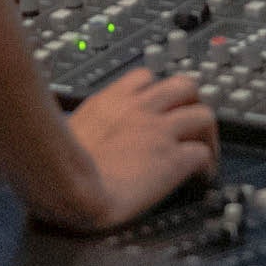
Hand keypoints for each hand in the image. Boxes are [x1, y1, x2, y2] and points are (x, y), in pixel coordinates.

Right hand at [39, 68, 219, 232]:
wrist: (69, 188)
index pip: (145, 78)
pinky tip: (201, 178)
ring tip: (204, 151)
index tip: (157, 107)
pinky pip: (203, 154)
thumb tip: (72, 135)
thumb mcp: (65, 130)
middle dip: (192, 103)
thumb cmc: (58, 166)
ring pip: (204, 114)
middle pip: (184, 86)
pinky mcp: (173, 160)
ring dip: (207, 133)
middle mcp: (139, 109)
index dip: (156, 92)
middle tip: (189, 124)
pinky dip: (207, 165)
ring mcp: (159, 132)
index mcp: (110, 101)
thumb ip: (80, 125)